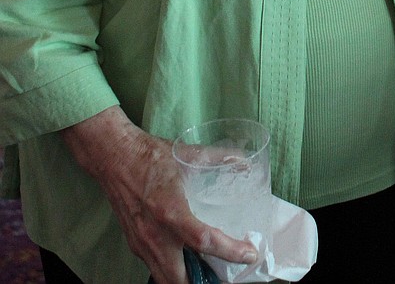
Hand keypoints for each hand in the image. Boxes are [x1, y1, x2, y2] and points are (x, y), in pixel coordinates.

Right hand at [62, 107, 257, 283]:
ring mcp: (142, 243)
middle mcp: (155, 234)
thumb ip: (220, 158)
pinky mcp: (134, 245)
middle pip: (180, 278)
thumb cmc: (150, 156)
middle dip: (204, 282)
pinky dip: (171, 271)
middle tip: (226, 274)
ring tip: (208, 271)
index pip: (204, 241)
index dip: (230, 251)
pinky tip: (185, 260)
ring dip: (186, 280)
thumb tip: (245, 161)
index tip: (249, 254)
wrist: (114, 157)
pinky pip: (154, 268)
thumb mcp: (188, 153)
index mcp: (171, 210)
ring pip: (164, 278)